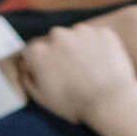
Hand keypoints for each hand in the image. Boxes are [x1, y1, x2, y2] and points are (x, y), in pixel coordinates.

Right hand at [17, 25, 136, 124]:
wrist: (110, 102)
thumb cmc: (74, 104)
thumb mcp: (42, 98)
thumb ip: (29, 80)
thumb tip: (27, 68)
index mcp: (38, 51)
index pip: (31, 51)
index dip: (37, 63)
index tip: (47, 73)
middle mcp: (57, 35)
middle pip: (53, 41)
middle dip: (58, 53)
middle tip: (71, 73)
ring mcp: (81, 31)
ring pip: (75, 37)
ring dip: (78, 49)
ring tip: (89, 71)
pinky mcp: (102, 32)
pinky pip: (96, 38)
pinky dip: (98, 48)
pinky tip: (102, 66)